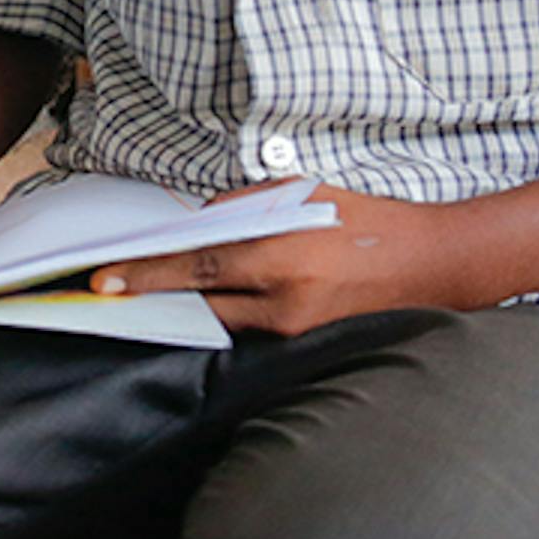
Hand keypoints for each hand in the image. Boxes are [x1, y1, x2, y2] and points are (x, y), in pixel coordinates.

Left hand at [86, 187, 488, 334]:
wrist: (435, 264)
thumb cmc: (369, 221)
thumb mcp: (304, 194)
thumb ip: (245, 207)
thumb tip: (197, 222)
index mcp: (282, 255)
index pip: (197, 265)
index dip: (147, 274)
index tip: (104, 280)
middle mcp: (285, 300)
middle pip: (201, 300)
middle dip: (155, 292)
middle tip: (107, 289)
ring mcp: (297, 329)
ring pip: (225, 317)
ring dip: (196, 301)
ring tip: (155, 287)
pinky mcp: (307, 343)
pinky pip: (253, 327)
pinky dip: (232, 309)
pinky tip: (215, 297)